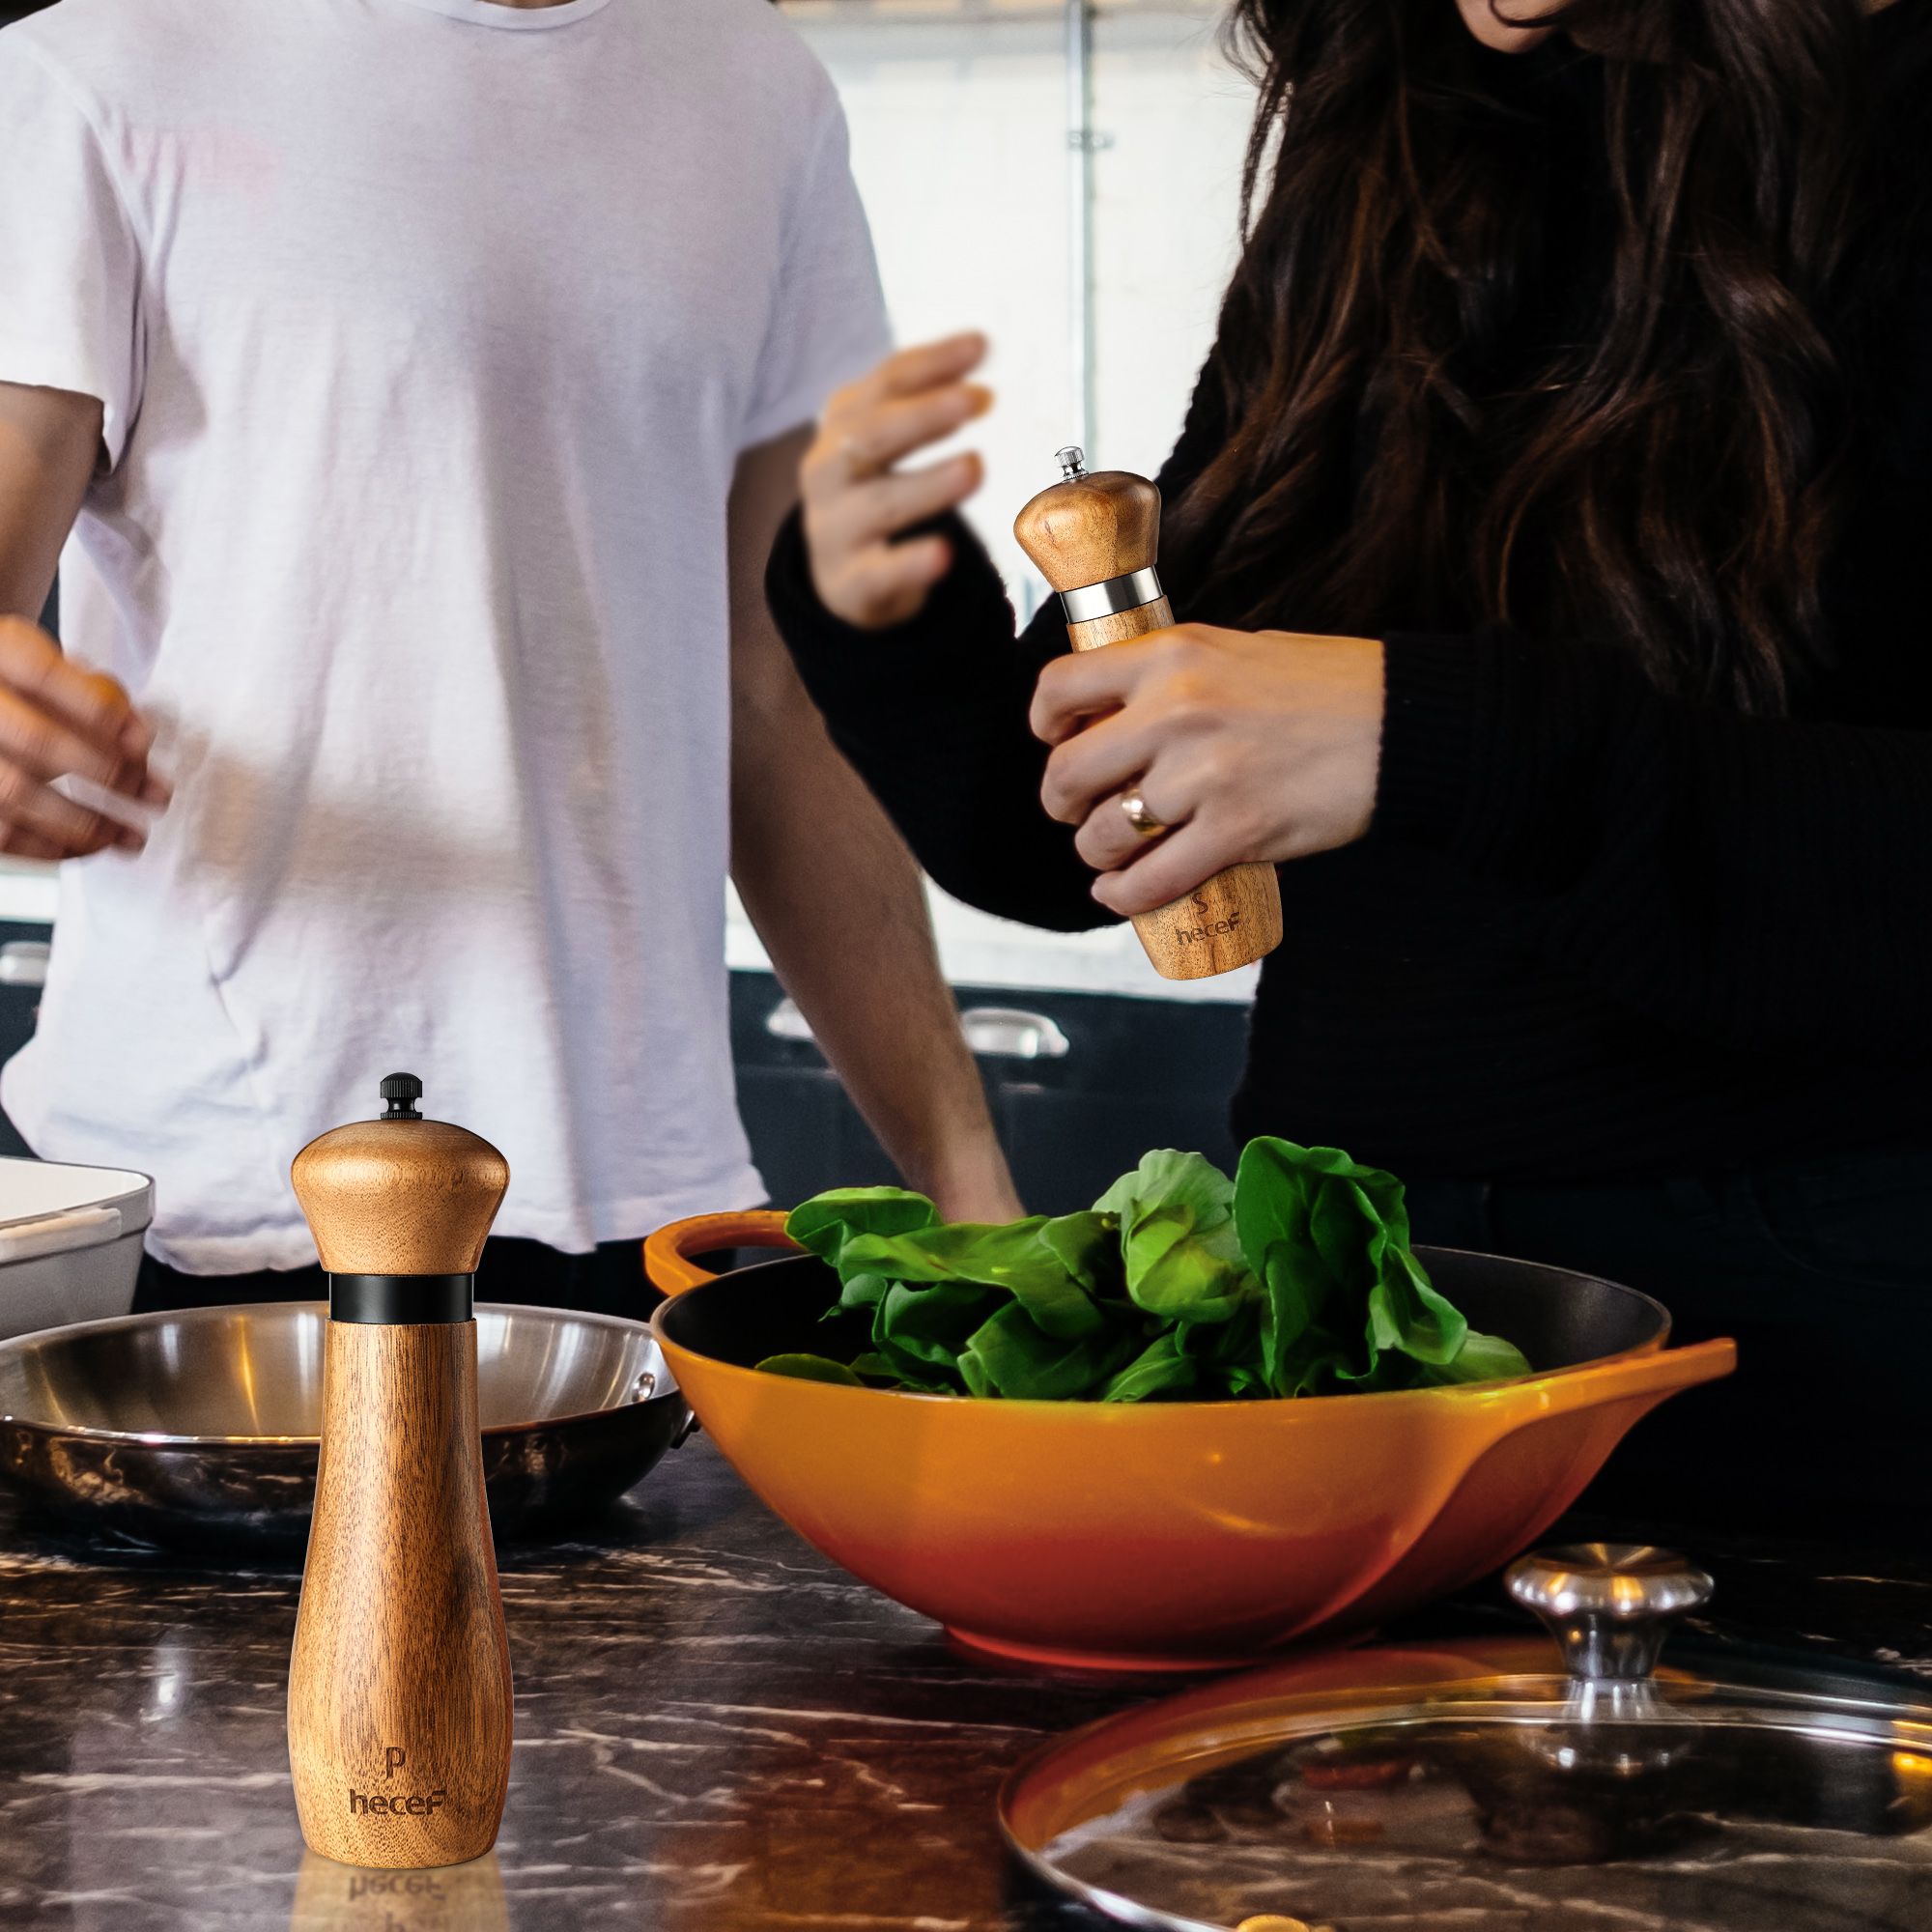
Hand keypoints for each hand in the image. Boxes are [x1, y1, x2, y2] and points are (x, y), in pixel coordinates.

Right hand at [0, 616, 169, 857]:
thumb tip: (139, 739)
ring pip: (15, 793)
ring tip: (132, 835)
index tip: (144, 742)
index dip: (98, 710)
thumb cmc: (30, 691)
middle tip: (154, 795)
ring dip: (85, 823)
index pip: (40, 673)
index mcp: (0, 652)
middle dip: (107, 772)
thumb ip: (101, 695)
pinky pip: (1, 834)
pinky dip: (49, 848)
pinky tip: (90, 848)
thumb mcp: (62, 670)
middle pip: (35, 740)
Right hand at [800, 333, 991, 629]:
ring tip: (974, 467)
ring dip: (926, 484)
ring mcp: (835, 527)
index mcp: (841, 425)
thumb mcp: (886, 438)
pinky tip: (943, 555)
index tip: (979, 347)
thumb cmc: (873, 491)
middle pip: (869, 437)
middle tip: (976, 400)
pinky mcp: (851, 582)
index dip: (930, 364)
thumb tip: (977, 346)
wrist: (840, 575)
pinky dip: (910, 563)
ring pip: (878, 503)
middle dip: (922, 416)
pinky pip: (879, 572)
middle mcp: (829, 470)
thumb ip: (925, 396)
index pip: (884, 385)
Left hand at [1030, 623, 1383, 915]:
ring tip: (1116, 852)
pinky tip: (1123, 893)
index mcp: (1171, 655)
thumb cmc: (1325, 687)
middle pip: (1067, 773)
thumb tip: (1108, 715)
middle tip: (1081, 811)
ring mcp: (1207, 775)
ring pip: (1105, 836)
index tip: (1056, 742)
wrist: (1405, 723)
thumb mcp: (1232, 651)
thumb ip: (1168, 678)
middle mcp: (1177, 711)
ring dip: (1099, 854)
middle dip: (1064, 804)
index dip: (1045, 725)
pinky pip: (1152, 882)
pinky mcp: (1239, 832)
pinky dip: (1126, 897)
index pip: (1060, 687)